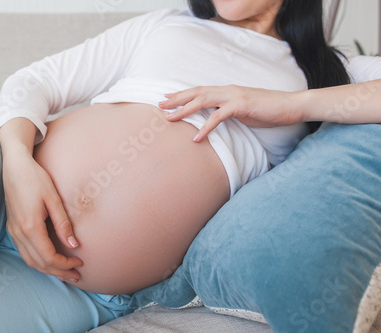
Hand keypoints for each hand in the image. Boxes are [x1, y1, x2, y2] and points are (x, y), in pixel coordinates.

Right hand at [2, 150, 82, 281]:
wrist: (14, 166)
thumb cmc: (36, 179)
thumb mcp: (53, 199)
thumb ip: (63, 224)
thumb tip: (74, 245)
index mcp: (30, 226)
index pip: (49, 257)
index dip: (65, 264)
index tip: (80, 263)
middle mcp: (19, 233)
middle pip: (39, 263)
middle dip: (58, 272)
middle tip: (76, 276)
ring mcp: (13, 231)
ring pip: (30, 260)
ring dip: (47, 269)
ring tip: (64, 272)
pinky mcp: (12, 227)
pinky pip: (24, 252)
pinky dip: (37, 261)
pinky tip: (49, 259)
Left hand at [159, 85, 302, 141]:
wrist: (291, 106)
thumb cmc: (268, 110)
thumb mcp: (243, 111)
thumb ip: (228, 112)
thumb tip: (215, 118)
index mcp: (227, 91)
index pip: (200, 90)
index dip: (183, 94)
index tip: (167, 98)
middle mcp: (227, 90)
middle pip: (196, 92)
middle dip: (177, 99)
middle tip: (160, 105)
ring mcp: (234, 96)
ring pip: (202, 101)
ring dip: (184, 109)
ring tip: (169, 118)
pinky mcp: (241, 106)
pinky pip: (218, 117)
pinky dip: (205, 127)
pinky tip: (196, 137)